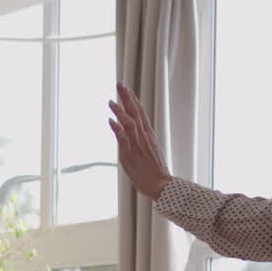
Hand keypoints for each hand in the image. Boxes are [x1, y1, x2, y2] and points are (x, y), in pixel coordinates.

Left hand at [108, 84, 172, 199]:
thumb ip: (139, 141)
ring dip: (120, 111)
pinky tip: (110, 121)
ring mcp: (138, 145)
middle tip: (120, 84)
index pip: (140, 113)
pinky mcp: (131, 155)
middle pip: (136, 113)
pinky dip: (117, 129)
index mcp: (148, 135)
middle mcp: (144, 137)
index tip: (126, 89)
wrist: (161, 186)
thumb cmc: (153, 171)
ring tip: (111, 100)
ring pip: (130, 123)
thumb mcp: (147, 152)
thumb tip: (130, 134)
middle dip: (128, 98)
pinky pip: (124, 139)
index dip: (133, 100)